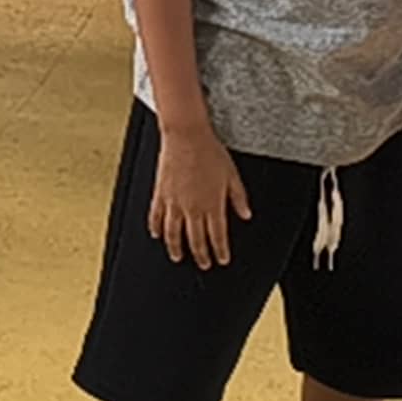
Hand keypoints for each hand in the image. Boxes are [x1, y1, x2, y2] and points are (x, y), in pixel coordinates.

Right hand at [147, 119, 251, 269]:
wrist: (187, 135)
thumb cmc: (210, 152)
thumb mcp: (232, 175)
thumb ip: (238, 197)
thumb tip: (245, 214)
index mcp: (212, 205)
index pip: (217, 236)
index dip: (219, 251)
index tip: (221, 260)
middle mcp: (193, 208)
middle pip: (196, 240)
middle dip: (201, 255)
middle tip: (203, 264)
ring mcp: (174, 202)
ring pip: (174, 233)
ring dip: (176, 248)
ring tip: (178, 257)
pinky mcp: (161, 193)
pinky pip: (156, 216)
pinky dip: (156, 228)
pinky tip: (156, 234)